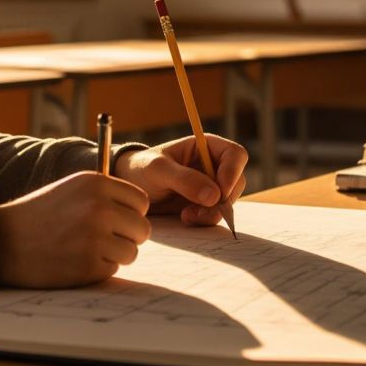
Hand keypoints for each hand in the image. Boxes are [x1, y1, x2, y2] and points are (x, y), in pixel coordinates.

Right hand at [0, 171, 150, 287]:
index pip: (140, 202)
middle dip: (128, 238)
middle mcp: (99, 207)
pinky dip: (98, 269)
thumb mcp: (72, 189)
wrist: (2, 240)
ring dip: (115, 256)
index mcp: (96, 183)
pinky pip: (112, 270)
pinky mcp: (88, 265)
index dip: (131, 214)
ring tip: (87, 250)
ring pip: (131, 252)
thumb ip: (105, 195)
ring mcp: (94, 237)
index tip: (115, 221)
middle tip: (105, 241)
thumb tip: (140, 212)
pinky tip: (75, 261)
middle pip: (142, 229)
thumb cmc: (39, 215)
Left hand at [114, 134, 247, 226]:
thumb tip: (214, 195)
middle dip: (223, 198)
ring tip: (188, 215)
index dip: (233, 172)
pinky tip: (185, 218)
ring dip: (213, 212)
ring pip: (228, 201)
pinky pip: (216, 213)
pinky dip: (205, 219)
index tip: (220, 193)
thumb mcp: (158, 170)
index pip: (235, 154)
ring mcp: (210, 185)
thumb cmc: (140, 169)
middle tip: (202, 210)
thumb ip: (184, 179)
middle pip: (237, 181)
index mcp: (205, 146)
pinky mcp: (204, 203)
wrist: (129, 188)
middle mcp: (212, 165)